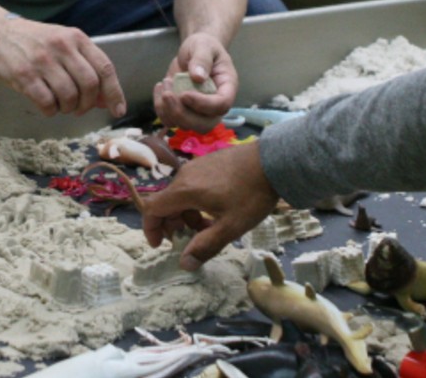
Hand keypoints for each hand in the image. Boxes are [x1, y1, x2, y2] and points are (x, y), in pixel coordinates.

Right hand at [0, 18, 127, 118]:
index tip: (118, 110)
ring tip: (62, 105)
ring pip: (69, 96)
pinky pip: (47, 103)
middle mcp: (62, 47)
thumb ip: (86, 67)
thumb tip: (105, 100)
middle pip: (89, 85)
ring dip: (68, 108)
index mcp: (76, 38)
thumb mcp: (65, 44)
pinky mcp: (24, 75)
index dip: (114, 93)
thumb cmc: (37, 41)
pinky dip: (51, 110)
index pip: (104, 68)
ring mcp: (42, 61)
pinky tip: (47, 105)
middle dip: (88, 104)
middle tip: (79, 108)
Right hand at [140, 142, 281, 270]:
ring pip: (181, 195)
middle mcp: (185, 176)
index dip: (151, 229)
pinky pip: (193, 185)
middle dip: (174, 225)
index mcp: (184, 190)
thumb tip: (184, 264)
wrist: (274, 160)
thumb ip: (205, 246)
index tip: (161, 245)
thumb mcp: (231, 226)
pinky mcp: (209, 162)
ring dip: (188, 215)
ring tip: (211, 227)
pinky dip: (196, 202)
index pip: (152, 209)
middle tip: (193, 240)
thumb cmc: (251, 195)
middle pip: (166, 203)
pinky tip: (219, 209)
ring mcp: (197, 166)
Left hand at [152, 32, 237, 131]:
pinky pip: (171, 120)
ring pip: (186, 125)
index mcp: (227, 89)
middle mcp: (215, 105)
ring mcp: (199, 112)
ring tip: (165, 82)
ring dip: (168, 109)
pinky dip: (160, 108)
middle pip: (203, 124)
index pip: (221, 105)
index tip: (184, 94)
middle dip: (182, 113)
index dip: (203, 104)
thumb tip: (198, 77)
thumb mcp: (204, 46)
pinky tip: (160, 87)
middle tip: (168, 94)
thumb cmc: (204, 47)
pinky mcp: (183, 111)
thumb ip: (202, 59)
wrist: (194, 52)